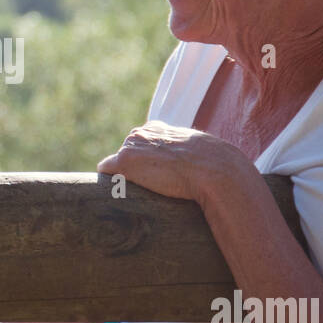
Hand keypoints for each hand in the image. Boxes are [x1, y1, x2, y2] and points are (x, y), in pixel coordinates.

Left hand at [95, 120, 243, 205]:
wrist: (215, 170)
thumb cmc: (216, 165)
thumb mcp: (205, 152)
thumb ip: (194, 155)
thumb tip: (209, 170)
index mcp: (159, 129)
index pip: (142, 143)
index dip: (146, 161)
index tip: (153, 176)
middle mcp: (142, 133)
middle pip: (126, 152)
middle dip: (133, 168)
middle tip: (146, 188)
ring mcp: (131, 146)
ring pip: (116, 163)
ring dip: (122, 177)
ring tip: (137, 194)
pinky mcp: (124, 162)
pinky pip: (106, 170)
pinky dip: (109, 182)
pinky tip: (119, 194)